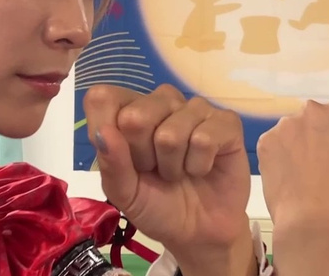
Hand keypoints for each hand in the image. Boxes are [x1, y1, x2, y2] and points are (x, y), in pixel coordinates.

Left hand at [84, 84, 254, 275]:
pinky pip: (204, 139)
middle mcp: (162, 102)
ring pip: (171, 133)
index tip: (122, 158)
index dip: (107, 130)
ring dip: (172, 166)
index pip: (103, 98)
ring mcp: (195, 108)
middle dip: (143, 157)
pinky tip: (202, 168)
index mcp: (129, 110)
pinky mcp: (226, 122)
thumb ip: (112, 164)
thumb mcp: (125, 194)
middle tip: (154, 169)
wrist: (199, 231)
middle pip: (135, 116)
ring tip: (179, 172)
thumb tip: (104, 132)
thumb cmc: (157, 206)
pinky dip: (199, 165)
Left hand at [257, 100, 328, 274]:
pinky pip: (273, 143)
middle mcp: (312, 110)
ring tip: (297, 171)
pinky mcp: (265, 140)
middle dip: (313, 133)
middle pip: (312, 117)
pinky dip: (277, 155)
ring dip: (293, 143)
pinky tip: (283, 175)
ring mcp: (285, 124)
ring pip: (290, 129)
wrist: (311, 221)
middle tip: (315, 160)